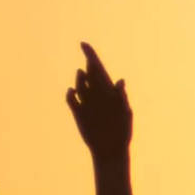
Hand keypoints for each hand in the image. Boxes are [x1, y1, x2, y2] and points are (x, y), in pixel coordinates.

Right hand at [66, 42, 132, 158]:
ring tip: (83, 76)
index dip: (91, 55)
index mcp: (109, 90)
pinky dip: (70, 94)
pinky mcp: (78, 112)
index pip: (98, 68)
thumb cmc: (122, 131)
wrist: (111, 149)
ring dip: (79, 79)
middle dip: (86, 67)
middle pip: (88, 74)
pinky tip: (73, 93)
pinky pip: (71, 98)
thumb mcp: (124, 113)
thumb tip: (120, 81)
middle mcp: (96, 93)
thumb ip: (121, 97)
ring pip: (79, 84)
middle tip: (89, 67)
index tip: (83, 44)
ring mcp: (86, 102)